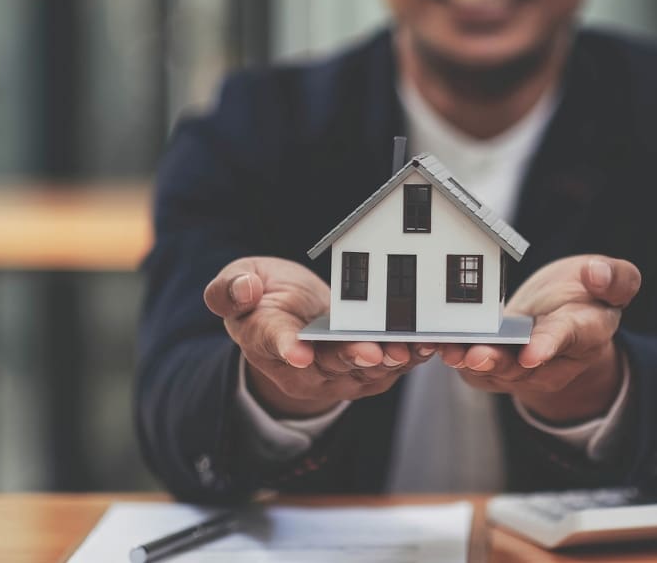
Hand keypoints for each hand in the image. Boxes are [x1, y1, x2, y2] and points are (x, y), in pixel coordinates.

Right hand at [204, 257, 432, 417]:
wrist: (287, 318)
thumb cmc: (260, 298)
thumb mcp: (235, 282)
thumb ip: (229, 290)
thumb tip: (245, 290)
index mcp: (266, 338)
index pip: (275, 344)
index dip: (288, 348)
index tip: (299, 353)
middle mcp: (302, 366)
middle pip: (329, 363)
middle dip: (353, 357)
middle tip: (373, 351)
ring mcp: (334, 374)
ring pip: (364, 370)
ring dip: (389, 361)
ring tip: (411, 348)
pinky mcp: (362, 372)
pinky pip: (387, 369)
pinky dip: (408, 358)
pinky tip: (427, 345)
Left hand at [439, 255, 641, 422]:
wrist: (565, 319)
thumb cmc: (586, 295)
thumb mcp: (614, 279)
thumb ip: (616, 278)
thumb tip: (596, 275)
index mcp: (585, 332)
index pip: (567, 338)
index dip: (549, 345)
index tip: (532, 353)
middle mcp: (552, 359)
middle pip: (524, 365)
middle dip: (499, 361)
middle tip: (475, 356)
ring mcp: (522, 368)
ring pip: (495, 370)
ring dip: (470, 362)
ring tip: (450, 351)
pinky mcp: (497, 367)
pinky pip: (475, 367)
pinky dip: (456, 356)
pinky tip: (436, 345)